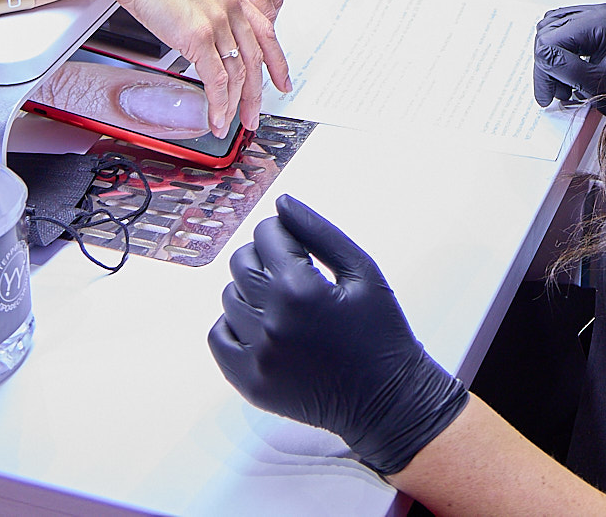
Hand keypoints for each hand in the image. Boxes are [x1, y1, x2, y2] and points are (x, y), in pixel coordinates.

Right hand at [113, 0, 290, 135]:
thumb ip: (205, 6)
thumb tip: (202, 30)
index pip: (266, 33)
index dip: (277, 61)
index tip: (282, 80)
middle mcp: (231, 7)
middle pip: (256, 59)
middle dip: (256, 93)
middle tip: (254, 114)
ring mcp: (218, 23)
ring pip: (238, 73)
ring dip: (235, 104)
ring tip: (231, 123)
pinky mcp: (199, 37)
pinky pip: (217, 80)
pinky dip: (218, 104)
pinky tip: (216, 117)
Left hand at [208, 197, 468, 477]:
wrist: (386, 401)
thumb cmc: (381, 332)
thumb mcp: (362, 271)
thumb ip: (319, 233)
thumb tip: (282, 204)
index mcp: (300, 290)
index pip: (265, 234)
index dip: (282, 232)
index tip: (296, 243)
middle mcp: (271, 322)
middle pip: (242, 262)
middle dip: (265, 256)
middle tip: (292, 272)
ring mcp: (256, 356)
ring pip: (230, 296)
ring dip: (252, 291)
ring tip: (285, 304)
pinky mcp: (248, 382)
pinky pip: (219, 335)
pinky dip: (235, 324)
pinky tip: (265, 326)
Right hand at [533, 3, 605, 107]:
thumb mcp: (600, 84)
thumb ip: (569, 69)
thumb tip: (542, 57)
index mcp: (601, 21)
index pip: (550, 39)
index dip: (544, 71)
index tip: (547, 96)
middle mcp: (595, 12)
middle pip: (546, 34)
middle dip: (547, 68)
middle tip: (558, 93)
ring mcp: (591, 14)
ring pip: (548, 32)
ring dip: (550, 62)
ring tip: (565, 85)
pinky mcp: (587, 22)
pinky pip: (557, 33)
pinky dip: (556, 55)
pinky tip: (568, 72)